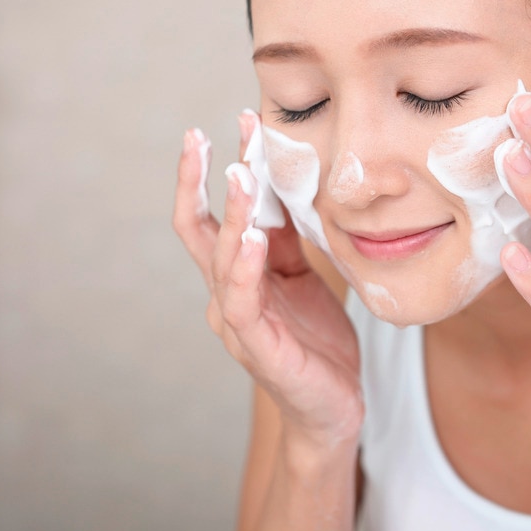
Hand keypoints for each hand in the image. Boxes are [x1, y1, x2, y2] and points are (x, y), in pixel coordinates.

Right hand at [172, 116, 362, 448]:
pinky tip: (253, 238)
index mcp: (238, 276)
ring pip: (222, 259)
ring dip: (232, 213)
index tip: (237, 123)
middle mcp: (227, 295)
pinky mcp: (259, 348)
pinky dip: (245, 267)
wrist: (334, 407)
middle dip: (196, 181)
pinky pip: (245, 301)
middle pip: (199, 230)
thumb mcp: (306, 277)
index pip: (215, 215)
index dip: (218, 170)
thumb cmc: (317, 342)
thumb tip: (287, 183)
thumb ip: (288, 239)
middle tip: (202, 135)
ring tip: (241, 173)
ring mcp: (238, 322)